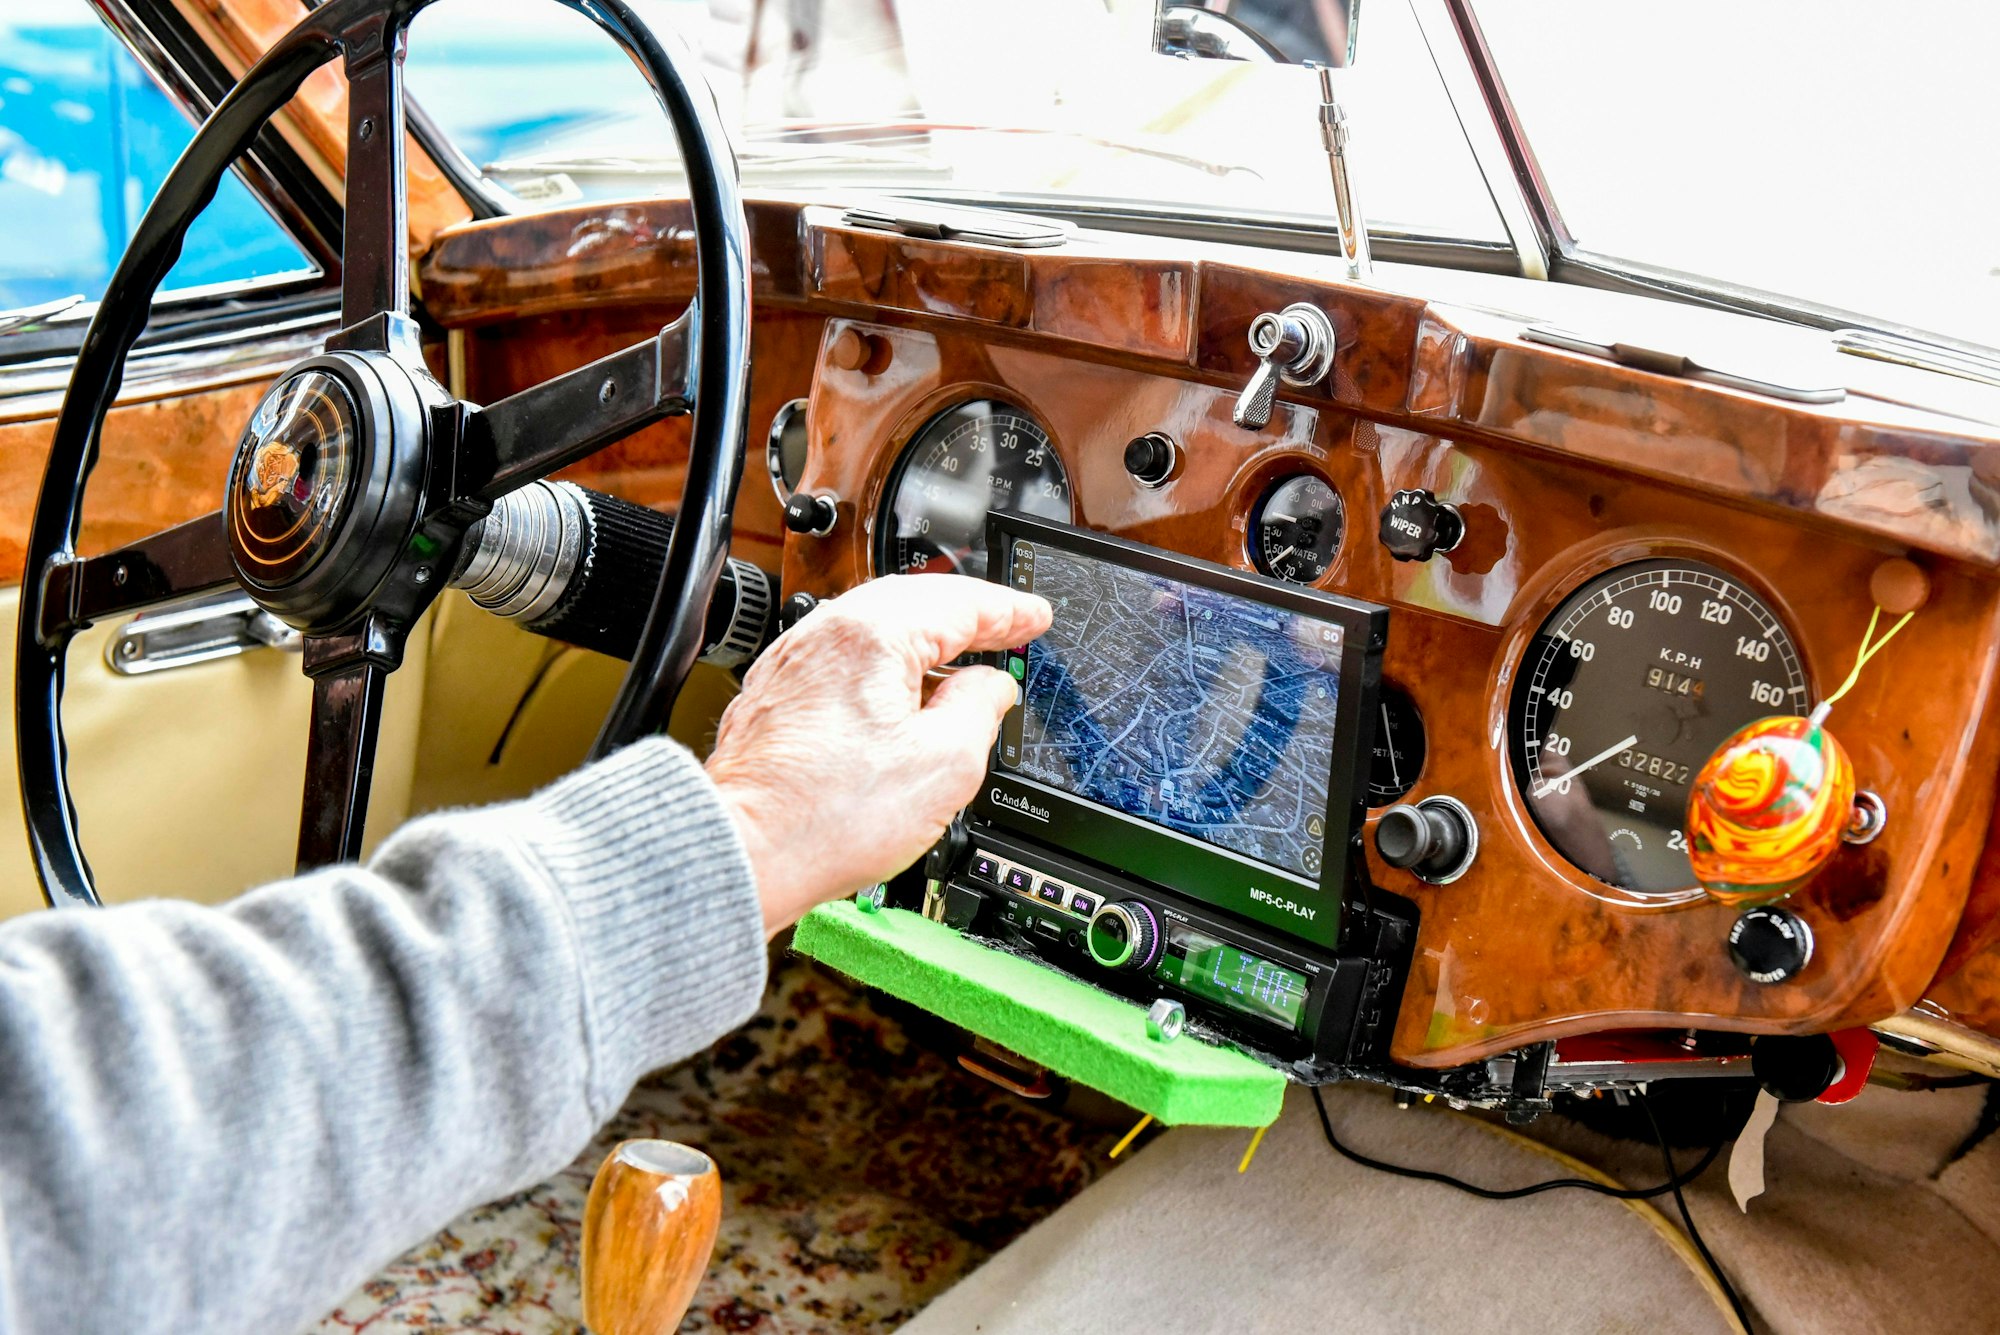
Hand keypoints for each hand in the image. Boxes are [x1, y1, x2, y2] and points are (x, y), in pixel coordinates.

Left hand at [705, 574, 1051, 935]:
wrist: (747, 850)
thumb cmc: (827, 816)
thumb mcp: (946, 764)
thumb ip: (981, 708)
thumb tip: (991, 687)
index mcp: (873, 635)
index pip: (960, 603)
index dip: (1008, 610)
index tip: (1033, 615)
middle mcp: (826, 634)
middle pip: (914, 601)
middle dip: (967, 614)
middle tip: (1007, 627)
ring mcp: (795, 660)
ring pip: (875, 625)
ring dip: (925, 636)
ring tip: (959, 661)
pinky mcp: (778, 691)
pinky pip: (845, 654)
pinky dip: (884, 660)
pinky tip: (899, 692)